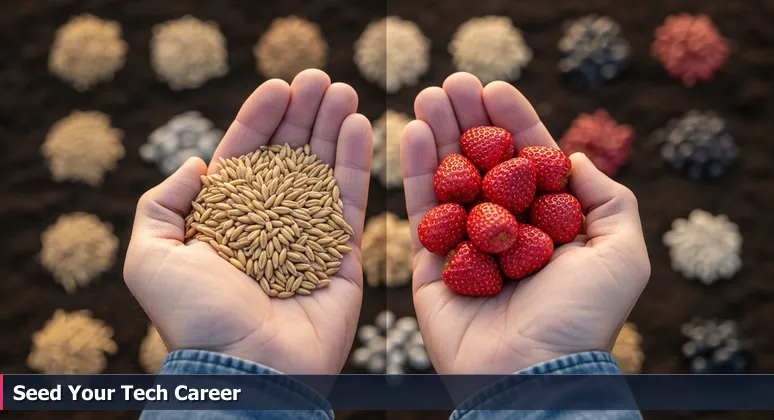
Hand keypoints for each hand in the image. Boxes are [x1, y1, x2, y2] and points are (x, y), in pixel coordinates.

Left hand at [124, 70, 371, 373]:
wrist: (245, 369)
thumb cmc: (194, 318)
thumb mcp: (149, 257)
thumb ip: (159, 204)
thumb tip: (195, 164)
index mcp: (225, 221)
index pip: (246, 157)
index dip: (261, 119)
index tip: (279, 85)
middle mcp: (268, 225)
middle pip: (289, 157)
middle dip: (304, 115)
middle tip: (320, 78)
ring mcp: (308, 238)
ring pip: (323, 172)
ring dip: (333, 128)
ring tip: (343, 91)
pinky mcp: (342, 256)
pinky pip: (351, 203)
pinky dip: (356, 164)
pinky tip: (359, 126)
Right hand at [401, 73, 649, 373]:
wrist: (532, 373)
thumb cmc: (582, 317)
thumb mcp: (622, 253)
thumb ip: (606, 199)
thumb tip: (571, 156)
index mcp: (548, 225)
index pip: (526, 161)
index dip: (513, 122)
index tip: (495, 87)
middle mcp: (505, 230)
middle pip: (483, 162)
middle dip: (468, 120)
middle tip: (453, 82)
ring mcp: (466, 245)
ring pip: (450, 179)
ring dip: (438, 134)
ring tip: (429, 94)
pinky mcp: (430, 264)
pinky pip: (421, 210)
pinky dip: (415, 170)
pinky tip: (411, 130)